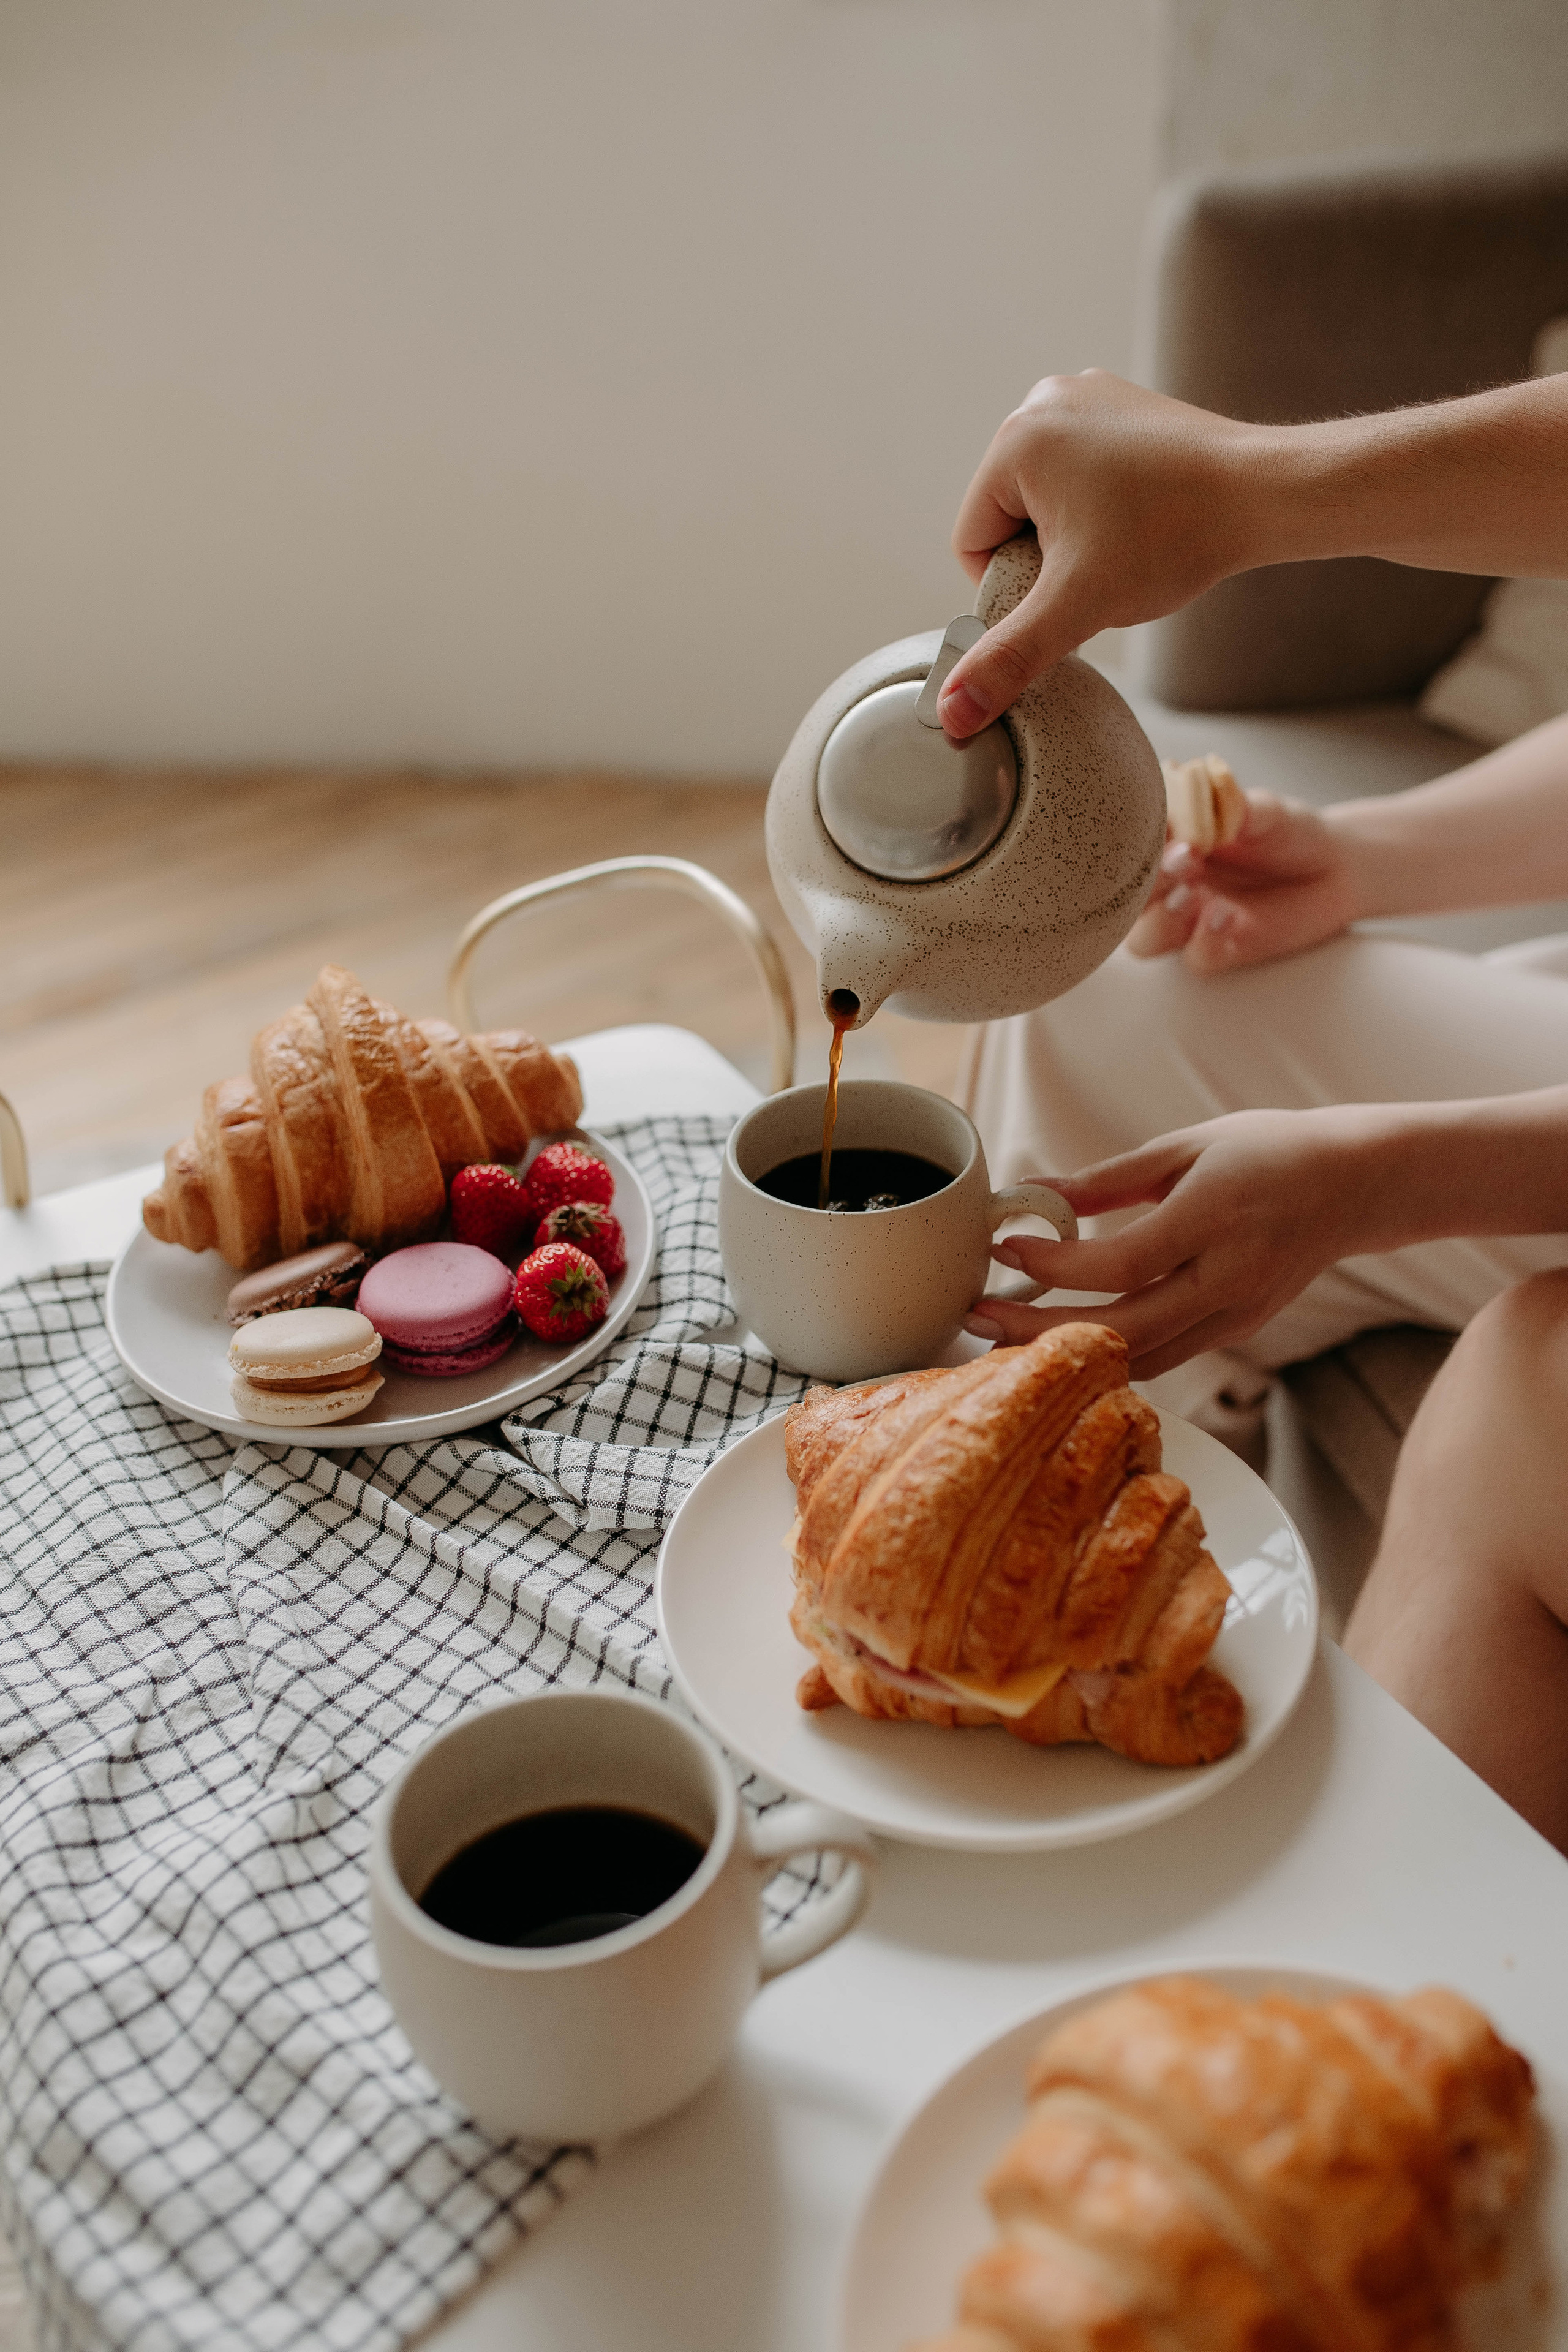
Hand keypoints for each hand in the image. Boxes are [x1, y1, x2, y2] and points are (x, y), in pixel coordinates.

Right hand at [938, 372, 1262, 737]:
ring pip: (1046, 498)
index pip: (972, 542)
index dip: (1013, 586)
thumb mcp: (1077, 608)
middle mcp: (1042, 402)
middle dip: (1046, 557)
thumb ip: (1008, 660)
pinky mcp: (1122, 402)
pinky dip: (1102, 504)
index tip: (1069, 590)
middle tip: (1103, 568)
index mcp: (1014, 440)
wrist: (1263, 494)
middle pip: (1008, 517)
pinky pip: (1083, 470)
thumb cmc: (1172, 538)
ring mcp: (1086, 394)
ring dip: (1074, 536)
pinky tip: (1142, 518)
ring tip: (1127, 543)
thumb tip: (951, 714)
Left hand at [963, 1109, 1371, 1377]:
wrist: (1355, 1185)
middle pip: (1119, 1330)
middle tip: (976, 1315)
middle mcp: (1226, 1280)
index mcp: (1213, 1221)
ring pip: (1137, 1358)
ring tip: (1002, 1335)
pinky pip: (1160, 1356)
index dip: (1053, 1266)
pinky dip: (1106, 1353)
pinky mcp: (1236, 1331)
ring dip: (1066, 1352)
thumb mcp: (1187, 1147)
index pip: (1118, 1265)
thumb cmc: (1271, 1153)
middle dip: (1038, 1330)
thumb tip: (1034, 1190)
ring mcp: (1235, 1315)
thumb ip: (1108, 1179)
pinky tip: (1060, 1338)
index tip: (1005, 1247)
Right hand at [1126, 792, 1365, 972]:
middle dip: (1148, 880)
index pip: (1128, 849)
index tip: (1157, 829)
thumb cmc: (1289, 833)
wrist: (1336, 867)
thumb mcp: (1265, 810)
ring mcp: (1190, 923)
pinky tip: (1224, 916)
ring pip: (1145, 939)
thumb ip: (1235, 806)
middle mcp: (1168, 887)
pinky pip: (1196, 958)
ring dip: (1161, 919)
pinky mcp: (1220, 950)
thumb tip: (1209, 793)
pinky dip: (1204, 941)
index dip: (1133, 842)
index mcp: (1166, 846)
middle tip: (1182, 857)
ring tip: (1190, 895)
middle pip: (1127, 899)